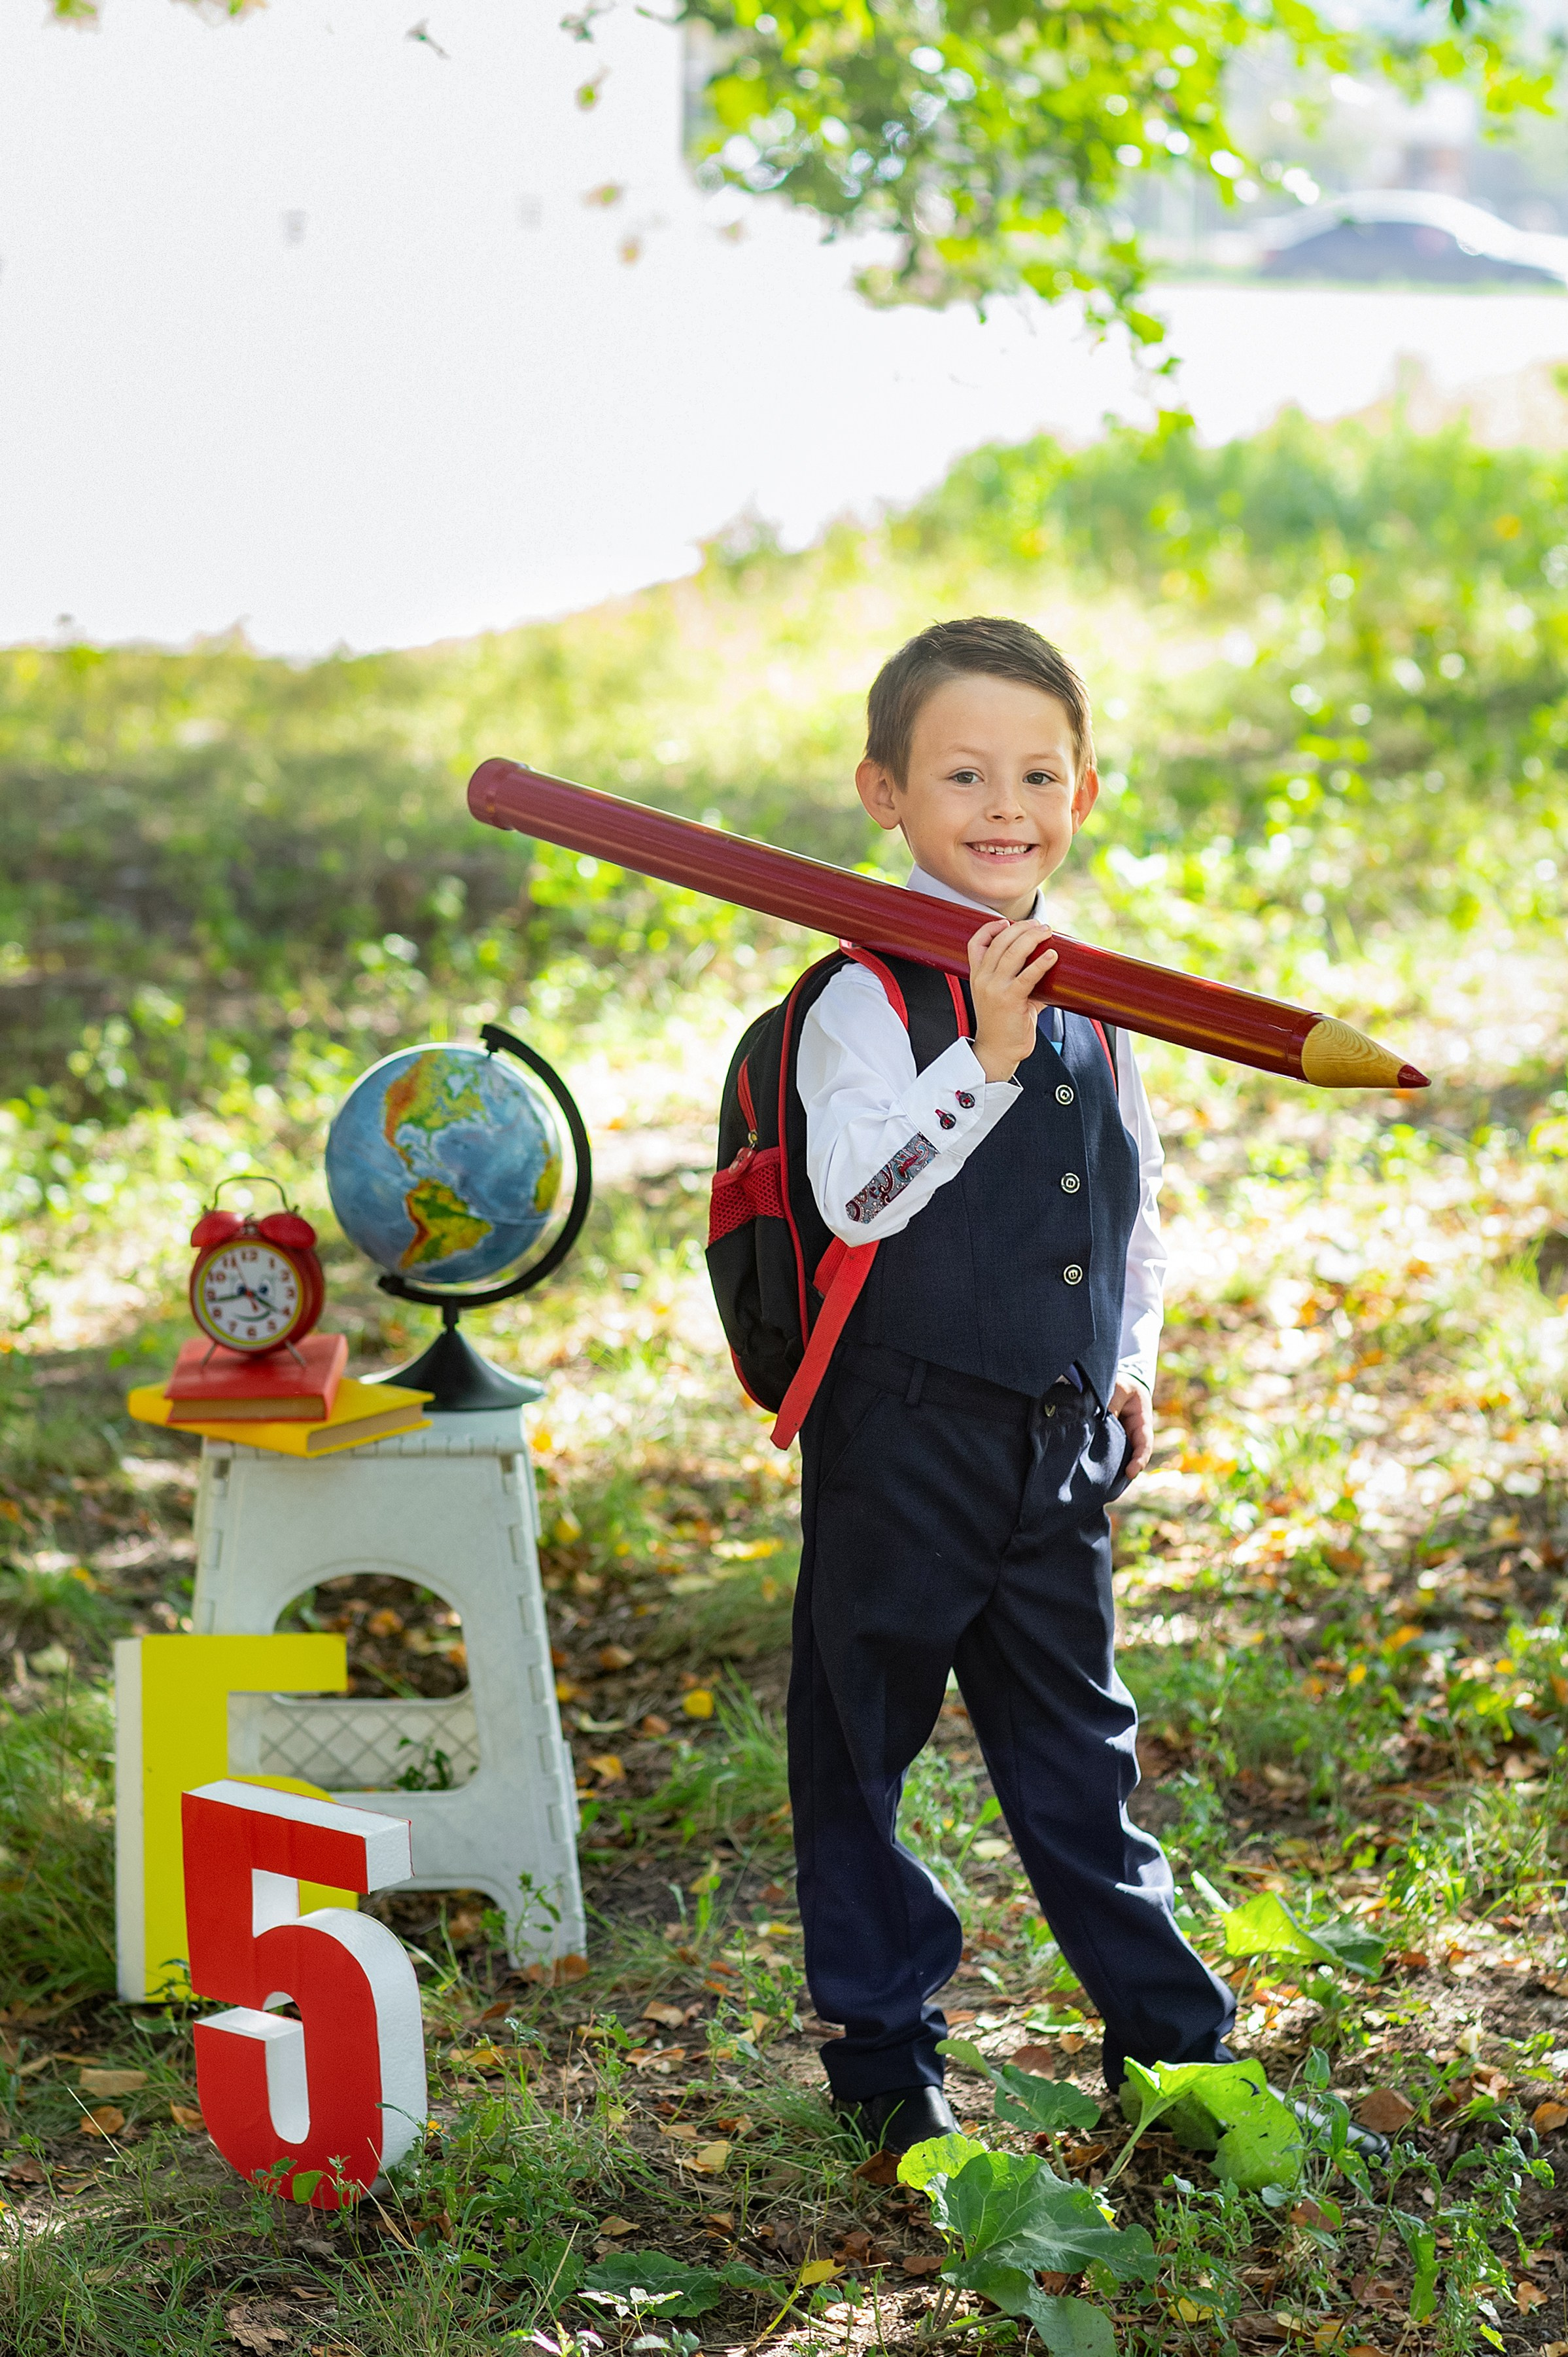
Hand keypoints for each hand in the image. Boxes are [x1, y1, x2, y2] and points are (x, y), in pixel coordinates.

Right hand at [968, 918, 1057, 1083]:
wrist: (997, 1052)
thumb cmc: (1004, 1026)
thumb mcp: (1004, 997)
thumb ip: (1021, 980)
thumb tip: (1047, 968)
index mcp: (978, 976)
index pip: (976, 943)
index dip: (990, 928)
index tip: (1006, 922)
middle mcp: (983, 979)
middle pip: (999, 941)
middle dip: (1021, 927)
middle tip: (1039, 925)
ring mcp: (995, 989)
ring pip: (1012, 952)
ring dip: (1032, 938)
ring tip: (1046, 932)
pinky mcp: (1010, 1000)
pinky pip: (1027, 976)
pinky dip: (1041, 963)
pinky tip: (1053, 955)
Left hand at [1109, 1379, 1152, 1484]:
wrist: (1119, 1383)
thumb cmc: (1123, 1385)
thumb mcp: (1120, 1388)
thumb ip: (1113, 1402)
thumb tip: (1101, 1421)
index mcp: (1142, 1422)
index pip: (1144, 1444)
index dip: (1139, 1459)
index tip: (1131, 1472)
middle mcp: (1133, 1434)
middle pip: (1132, 1456)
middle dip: (1124, 1471)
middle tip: (1112, 1486)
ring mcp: (1123, 1438)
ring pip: (1120, 1457)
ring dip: (1113, 1469)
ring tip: (1100, 1484)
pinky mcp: (1111, 1439)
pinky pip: (1108, 1452)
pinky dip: (1103, 1461)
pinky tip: (1091, 1471)